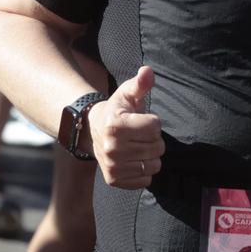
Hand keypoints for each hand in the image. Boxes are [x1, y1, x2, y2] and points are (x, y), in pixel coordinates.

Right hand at [89, 66, 163, 189]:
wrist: (93, 131)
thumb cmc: (117, 110)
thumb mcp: (127, 93)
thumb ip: (140, 83)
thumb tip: (148, 71)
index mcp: (115, 125)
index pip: (155, 127)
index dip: (153, 122)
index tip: (141, 119)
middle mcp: (111, 148)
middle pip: (157, 147)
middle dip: (154, 139)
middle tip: (140, 134)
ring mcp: (112, 166)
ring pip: (154, 164)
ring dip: (151, 155)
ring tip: (138, 145)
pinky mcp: (114, 180)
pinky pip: (146, 180)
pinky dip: (145, 171)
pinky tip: (135, 159)